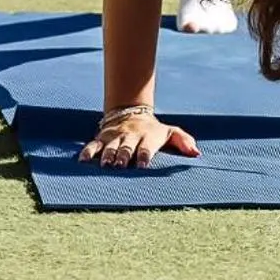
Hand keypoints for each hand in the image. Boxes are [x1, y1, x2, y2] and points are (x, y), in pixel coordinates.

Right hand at [78, 110, 199, 167]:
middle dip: (124, 157)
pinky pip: (93, 144)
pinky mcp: (102, 137)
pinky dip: (88, 152)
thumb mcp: (171, 132)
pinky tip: (83, 161)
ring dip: (108, 156)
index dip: (144, 156)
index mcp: (148, 137)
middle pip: (127, 147)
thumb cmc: (155, 130)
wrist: (132, 112)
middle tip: (120, 166)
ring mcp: (115, 137)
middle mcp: (131, 137)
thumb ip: (184, 141)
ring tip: (105, 165)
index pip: (146, 148)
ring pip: (110, 146)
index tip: (143, 165)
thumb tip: (196, 153)